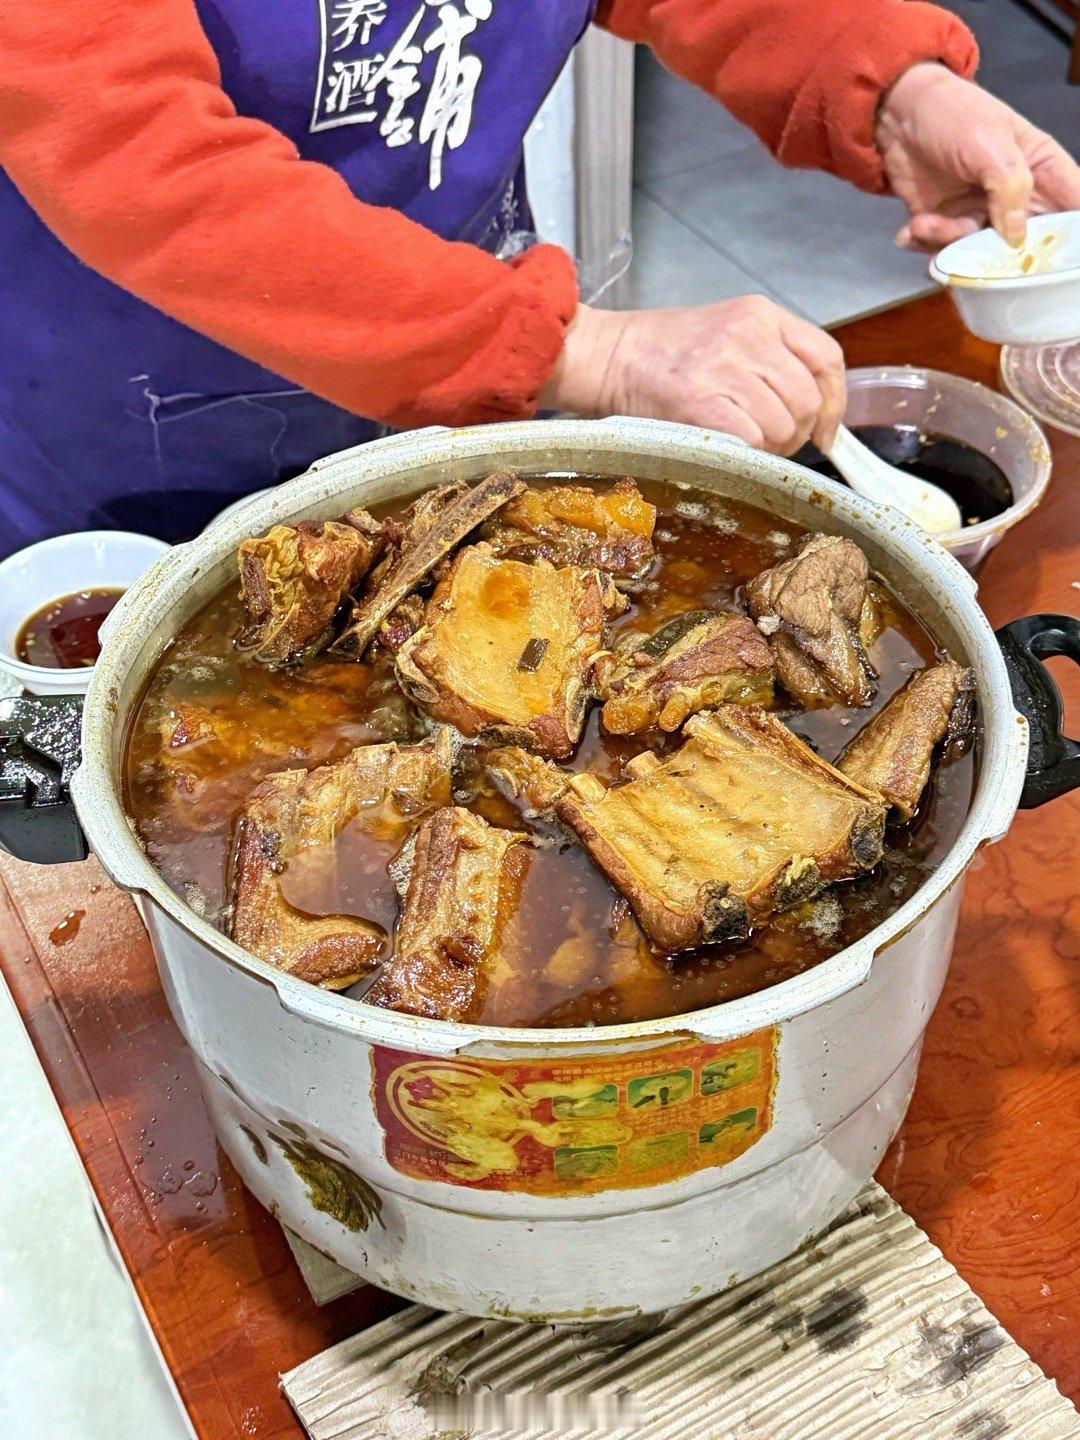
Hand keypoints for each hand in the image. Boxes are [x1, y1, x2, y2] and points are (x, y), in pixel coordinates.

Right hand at [539, 296, 845, 454]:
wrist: (609, 355)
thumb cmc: (663, 354)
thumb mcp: (727, 334)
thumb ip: (770, 360)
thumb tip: (811, 414)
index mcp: (760, 314)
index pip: (826, 358)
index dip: (834, 402)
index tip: (825, 430)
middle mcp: (748, 334)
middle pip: (806, 399)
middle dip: (795, 434)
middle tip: (770, 444)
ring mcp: (723, 366)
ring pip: (782, 425)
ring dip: (769, 448)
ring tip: (743, 445)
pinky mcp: (700, 400)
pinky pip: (750, 439)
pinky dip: (746, 454)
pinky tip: (728, 450)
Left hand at [877, 62, 1079, 249]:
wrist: (899, 113)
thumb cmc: (954, 114)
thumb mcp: (991, 144)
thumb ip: (1010, 188)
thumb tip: (1016, 237)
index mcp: (1041, 171)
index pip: (1072, 207)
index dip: (1070, 235)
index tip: (1056, 256)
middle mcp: (1015, 199)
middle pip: (1025, 244)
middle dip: (997, 255)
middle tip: (969, 246)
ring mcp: (979, 214)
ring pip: (978, 254)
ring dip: (947, 245)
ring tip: (925, 222)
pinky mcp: (946, 224)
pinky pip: (943, 252)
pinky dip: (925, 245)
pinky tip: (911, 228)